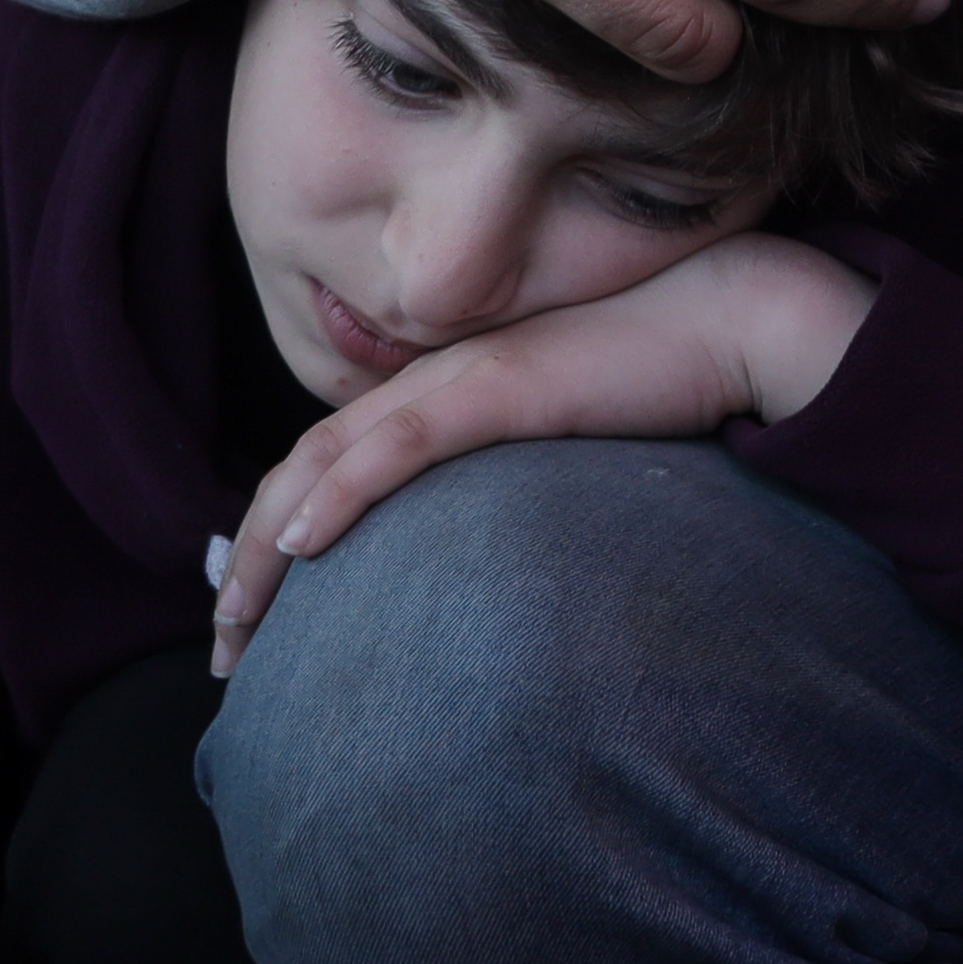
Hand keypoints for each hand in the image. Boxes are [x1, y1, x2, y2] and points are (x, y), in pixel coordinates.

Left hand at [211, 232, 874, 670]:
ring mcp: (463, 380)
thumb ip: (519, 482)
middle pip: (306, 467)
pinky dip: (340, 493)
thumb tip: (495, 561)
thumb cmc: (671, 380)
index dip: (277, 534)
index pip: (334, 463)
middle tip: (225, 644)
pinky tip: (302, 543)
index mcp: (448, 390)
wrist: (737, 319)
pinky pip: (398, 447)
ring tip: (235, 616)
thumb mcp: (573, 442)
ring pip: (328, 460)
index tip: (256, 612)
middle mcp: (436, 380)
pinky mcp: (501, 390)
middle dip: (250, 560)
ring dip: (268, 544)